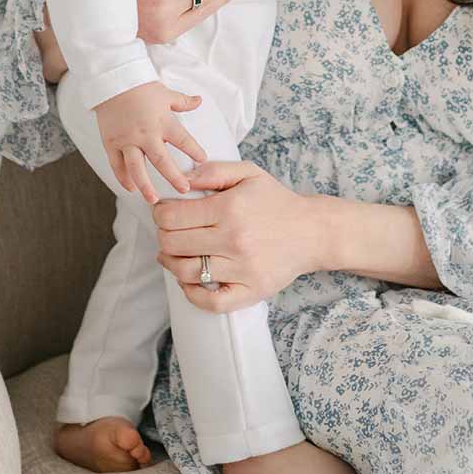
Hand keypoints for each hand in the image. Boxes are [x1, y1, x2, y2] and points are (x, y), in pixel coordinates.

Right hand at [94, 81, 206, 203]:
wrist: (113, 81)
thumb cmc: (141, 87)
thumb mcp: (166, 94)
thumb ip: (183, 102)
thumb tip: (200, 100)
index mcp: (163, 122)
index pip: (183, 140)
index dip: (194, 150)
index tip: (203, 159)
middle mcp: (146, 134)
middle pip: (161, 161)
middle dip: (174, 177)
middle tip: (184, 189)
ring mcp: (127, 140)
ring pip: (136, 168)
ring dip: (145, 186)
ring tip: (153, 200)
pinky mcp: (111, 143)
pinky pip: (117, 165)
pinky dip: (123, 178)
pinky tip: (131, 188)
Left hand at [151, 161, 322, 311]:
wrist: (313, 231)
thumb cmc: (276, 201)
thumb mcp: (248, 173)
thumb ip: (213, 171)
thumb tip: (180, 178)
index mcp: (230, 208)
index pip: (172, 216)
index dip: (159, 213)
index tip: (163, 211)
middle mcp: (234, 240)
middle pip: (172, 244)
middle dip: (163, 235)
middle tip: (169, 231)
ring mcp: (242, 269)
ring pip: (185, 273)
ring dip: (170, 263)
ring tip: (172, 254)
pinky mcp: (251, 291)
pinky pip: (210, 302)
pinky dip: (192, 294)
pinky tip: (189, 281)